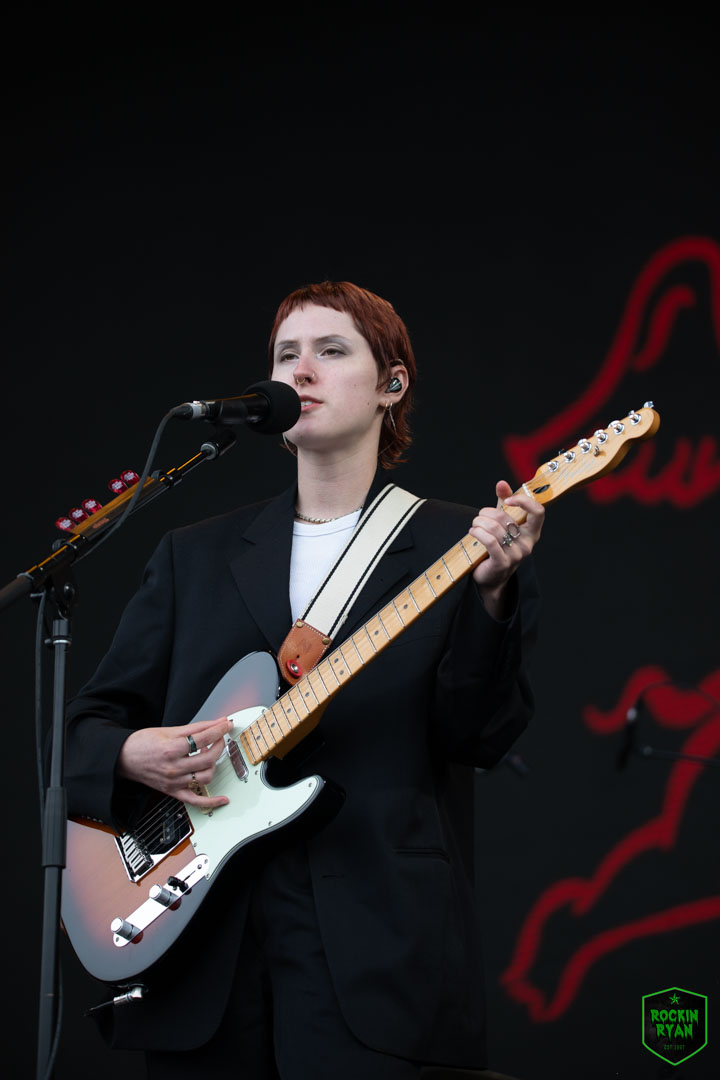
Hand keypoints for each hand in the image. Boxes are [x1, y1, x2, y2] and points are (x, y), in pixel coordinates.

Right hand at [116, 716, 233, 809]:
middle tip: (220, 737)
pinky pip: (195, 800)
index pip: (204, 738)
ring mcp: (174, 782)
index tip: (226, 725)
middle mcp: (174, 767)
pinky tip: (222, 799)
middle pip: (208, 758)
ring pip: (206, 776)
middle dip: (219, 744)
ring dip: (214, 764)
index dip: (219, 729)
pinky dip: (211, 801)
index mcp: (172, 748)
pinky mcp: (173, 791)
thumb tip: (217, 723)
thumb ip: (196, 727)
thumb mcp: (169, 730)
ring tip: (211, 754)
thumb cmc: (143, 743)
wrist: (123, 758)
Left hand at [470, 480, 544, 618]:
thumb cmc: (498, 546)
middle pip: (506, 517)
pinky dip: (477, 533)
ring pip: (494, 528)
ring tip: (474, 526)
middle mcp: (528, 544)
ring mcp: (517, 555)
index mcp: (532, 532)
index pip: (538, 511)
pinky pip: (489, 541)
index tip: (507, 500)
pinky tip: (472, 532)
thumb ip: (504, 503)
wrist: (490, 577)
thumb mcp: (503, 523)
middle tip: (479, 517)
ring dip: (478, 523)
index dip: (523, 501)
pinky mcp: (503, 562)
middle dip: (487, 513)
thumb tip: (502, 483)